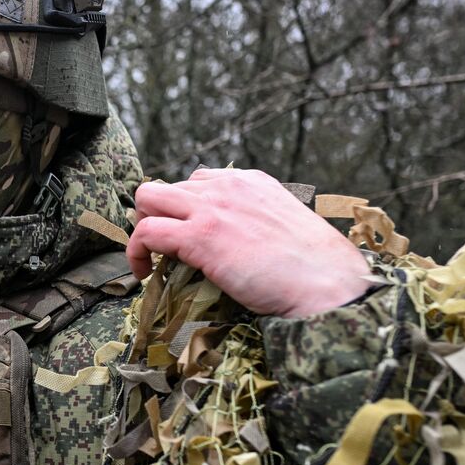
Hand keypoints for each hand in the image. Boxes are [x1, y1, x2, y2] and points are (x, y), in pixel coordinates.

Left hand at [127, 168, 371, 317]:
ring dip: (141, 230)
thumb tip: (239, 245)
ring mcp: (211, 208)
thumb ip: (257, 223)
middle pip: (166, 187)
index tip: (183, 234)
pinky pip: (146, 231)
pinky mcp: (199, 236)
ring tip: (149, 261)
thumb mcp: (286, 228)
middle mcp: (228, 186)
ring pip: (147, 199)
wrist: (328, 284)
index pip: (199, 180)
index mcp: (251, 182)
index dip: (183, 209)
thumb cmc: (316, 269)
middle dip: (156, 216)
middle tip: (161, 251)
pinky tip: (145, 274)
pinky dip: (136, 252)